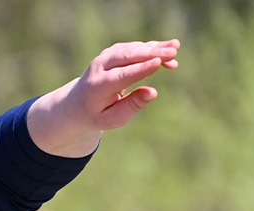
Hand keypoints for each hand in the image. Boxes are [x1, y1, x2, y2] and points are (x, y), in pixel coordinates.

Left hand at [27, 39, 179, 157]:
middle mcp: (100, 67)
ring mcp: (106, 57)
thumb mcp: (113, 119)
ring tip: (176, 49)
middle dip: (152, 53)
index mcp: (97, 86)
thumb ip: (132, 106)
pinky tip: (169, 52)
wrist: (77, 103)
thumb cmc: (98, 114)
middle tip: (174, 52)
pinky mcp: (113, 52)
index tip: (159, 61)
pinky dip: (151, 48)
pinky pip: (134, 47)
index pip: (122, 75)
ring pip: (133, 48)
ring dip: (155, 47)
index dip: (141, 68)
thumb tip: (152, 92)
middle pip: (128, 56)